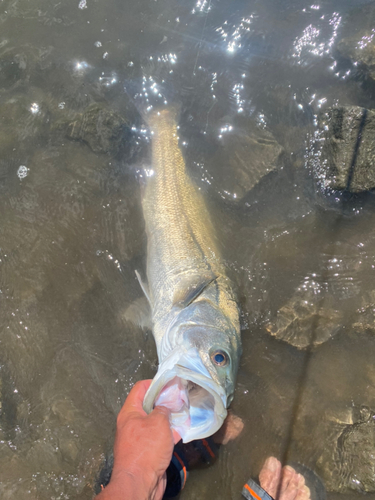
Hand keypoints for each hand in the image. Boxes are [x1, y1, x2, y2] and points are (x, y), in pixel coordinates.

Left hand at [96, 379, 179, 499]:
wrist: (139, 483)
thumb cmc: (146, 448)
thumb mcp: (158, 422)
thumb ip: (163, 409)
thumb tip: (166, 405)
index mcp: (130, 411)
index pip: (140, 388)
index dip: (154, 383)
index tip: (170, 383)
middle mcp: (133, 423)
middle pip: (149, 404)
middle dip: (165, 400)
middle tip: (180, 398)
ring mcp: (140, 437)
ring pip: (156, 421)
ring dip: (170, 417)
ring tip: (185, 412)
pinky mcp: (148, 451)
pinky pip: (159, 436)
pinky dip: (170, 433)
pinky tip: (183, 430)